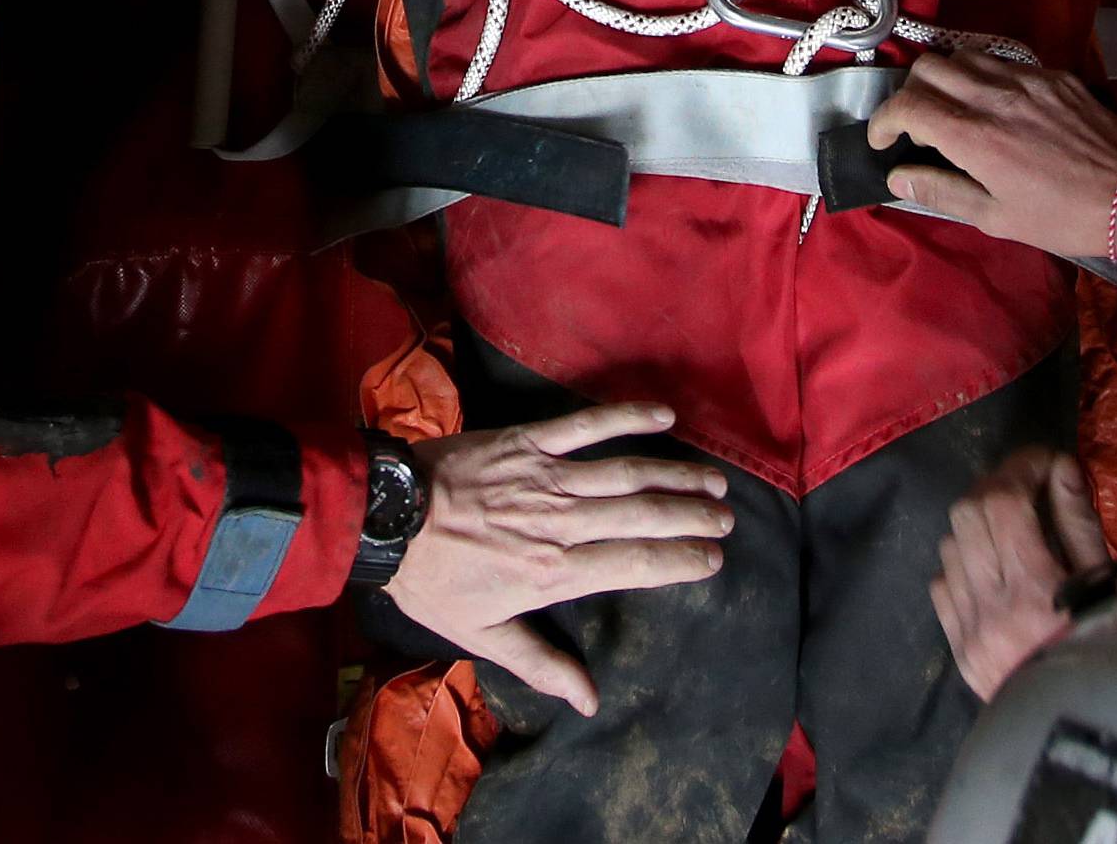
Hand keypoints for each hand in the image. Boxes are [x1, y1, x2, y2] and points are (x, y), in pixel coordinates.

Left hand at [384, 401, 729, 715]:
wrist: (389, 517)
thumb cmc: (434, 581)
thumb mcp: (483, 635)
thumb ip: (541, 664)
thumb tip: (589, 701)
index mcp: (554, 571)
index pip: (634, 563)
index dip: (680, 560)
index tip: (714, 558)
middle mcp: (561, 521)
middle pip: (642, 515)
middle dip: (691, 515)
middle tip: (727, 518)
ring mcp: (547, 475)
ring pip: (626, 471)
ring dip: (675, 473)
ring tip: (714, 479)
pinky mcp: (527, 440)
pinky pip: (584, 425)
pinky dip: (626, 417)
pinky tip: (663, 415)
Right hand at [866, 52, 1116, 257]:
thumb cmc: (1062, 217)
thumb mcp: (997, 217)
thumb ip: (942, 192)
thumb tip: (897, 178)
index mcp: (974, 136)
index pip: (907, 106)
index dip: (883, 120)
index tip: (883, 140)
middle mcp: (993, 96)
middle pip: (928, 68)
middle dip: (910, 93)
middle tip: (918, 124)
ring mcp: (1025, 79)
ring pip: (964, 55)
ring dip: (946, 78)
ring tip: (953, 107)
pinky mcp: (1053, 75)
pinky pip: (1003, 61)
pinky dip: (985, 77)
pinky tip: (997, 104)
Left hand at [932, 447, 1108, 700]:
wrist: (1090, 729)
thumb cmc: (1112, 650)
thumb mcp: (1107, 585)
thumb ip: (1079, 522)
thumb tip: (1059, 465)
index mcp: (1036, 592)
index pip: (1006, 502)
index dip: (1021, 468)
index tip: (1043, 462)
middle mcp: (992, 609)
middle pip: (969, 514)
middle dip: (996, 488)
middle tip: (1024, 488)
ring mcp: (968, 632)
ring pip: (950, 544)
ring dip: (976, 526)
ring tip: (1009, 532)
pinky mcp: (957, 651)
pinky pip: (942, 584)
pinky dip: (961, 565)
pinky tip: (990, 572)